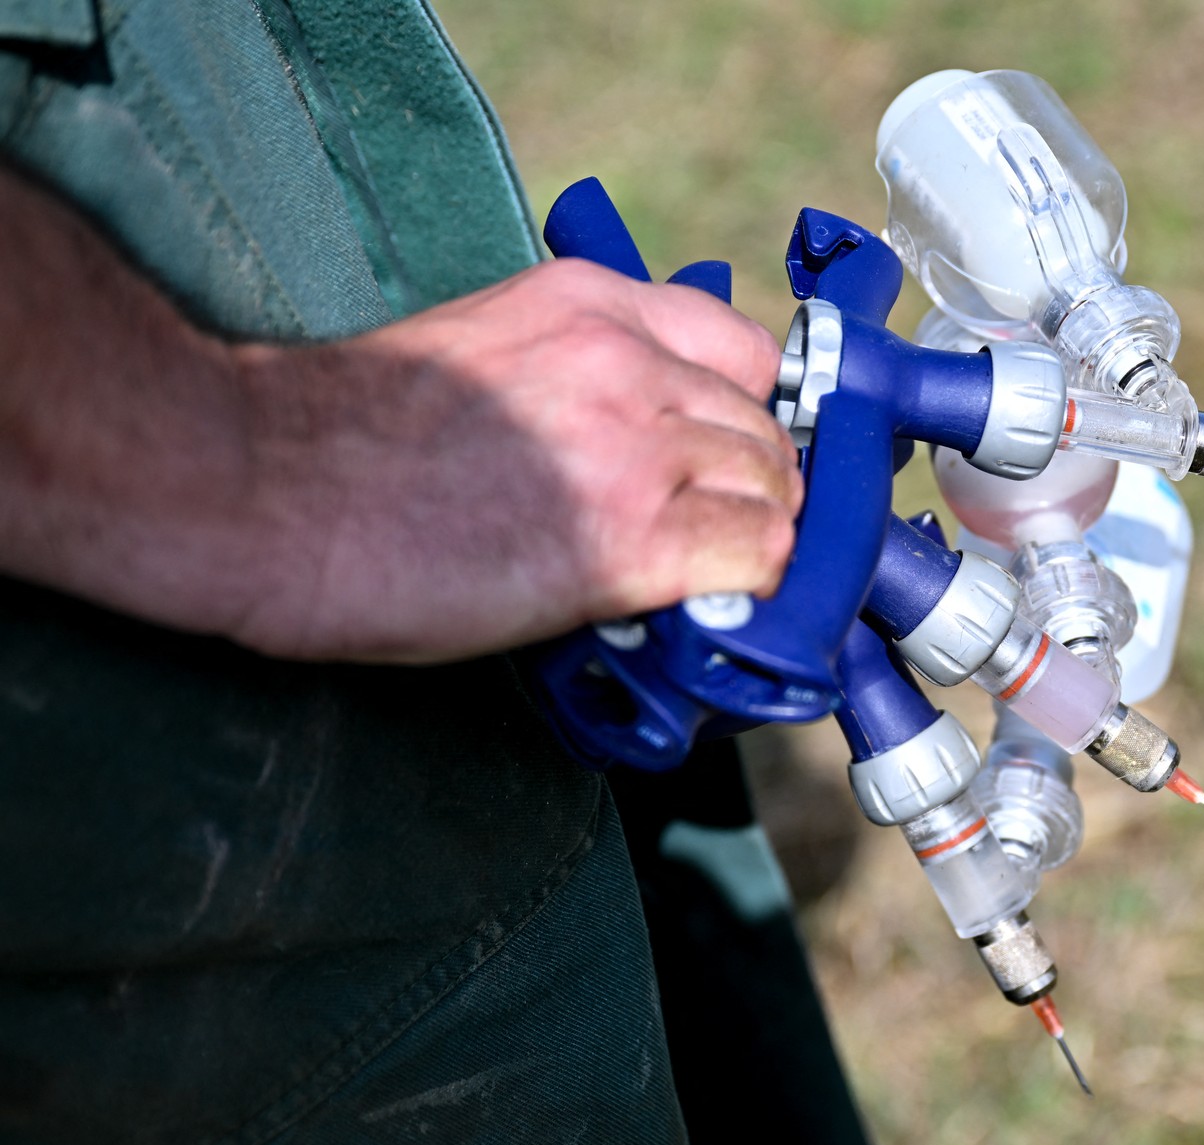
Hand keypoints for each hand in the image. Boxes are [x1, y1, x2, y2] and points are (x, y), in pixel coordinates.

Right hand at [231, 260, 801, 661]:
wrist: (259, 486)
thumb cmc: (342, 435)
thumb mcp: (482, 353)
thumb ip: (574, 377)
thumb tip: (631, 445)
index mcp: (591, 306)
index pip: (744, 353)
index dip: (747, 420)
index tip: (728, 465)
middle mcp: (630, 364)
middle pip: (765, 431)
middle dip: (755, 491)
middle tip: (717, 540)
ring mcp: (637, 449)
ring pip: (773, 495)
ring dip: (754, 543)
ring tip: (705, 582)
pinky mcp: (631, 541)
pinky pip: (756, 558)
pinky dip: (749, 590)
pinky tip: (704, 607)